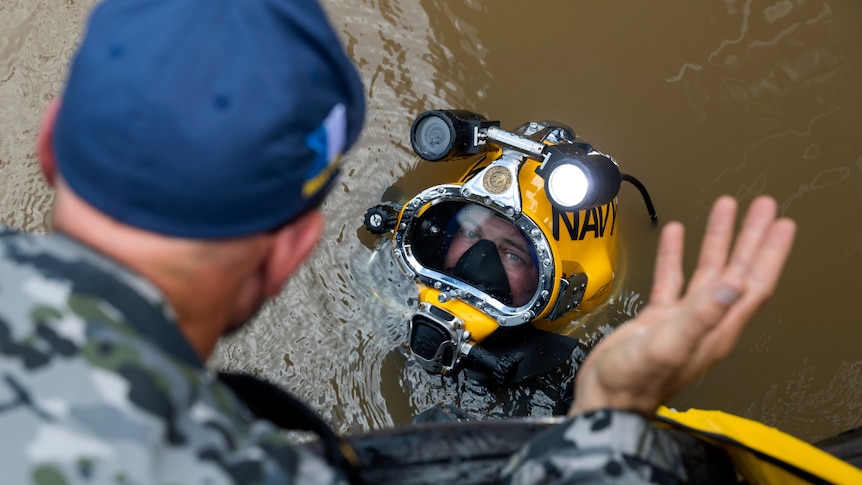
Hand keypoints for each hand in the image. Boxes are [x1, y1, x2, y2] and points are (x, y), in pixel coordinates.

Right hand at [569, 195, 796, 416]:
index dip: (769, 253)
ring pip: (707, 271)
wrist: (605, 399)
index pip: (753, 283)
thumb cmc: (636, 381)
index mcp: (718, 327)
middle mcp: (707, 320)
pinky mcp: (658, 319)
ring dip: (717, 240)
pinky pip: (672, 280)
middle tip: (763, 206)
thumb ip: (702, 314)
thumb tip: (733, 282)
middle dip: (751, 237)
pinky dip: (675, 255)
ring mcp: (683, 318)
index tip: (781, 223)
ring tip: (724, 209)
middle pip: (737, 270)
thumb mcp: (671, 344)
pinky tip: (674, 234)